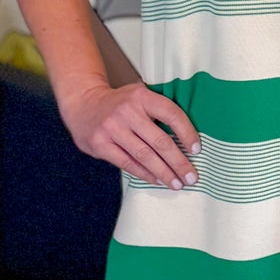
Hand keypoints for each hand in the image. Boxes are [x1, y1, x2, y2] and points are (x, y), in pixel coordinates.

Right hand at [62, 81, 200, 188]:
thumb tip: (187, 138)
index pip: (172, 115)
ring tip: (176, 183)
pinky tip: (156, 180)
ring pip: (145, 156)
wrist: (82, 103)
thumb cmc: (119, 104)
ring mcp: (112, 128)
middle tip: (191, 177)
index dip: (187, 133)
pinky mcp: (100, 144)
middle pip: (160, 141)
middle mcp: (127, 111)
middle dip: (179, 162)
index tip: (197, 150)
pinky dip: (144, 174)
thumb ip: (158, 110)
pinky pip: (128, 163)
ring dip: (164, 173)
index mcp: (141, 96)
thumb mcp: (138, 96)